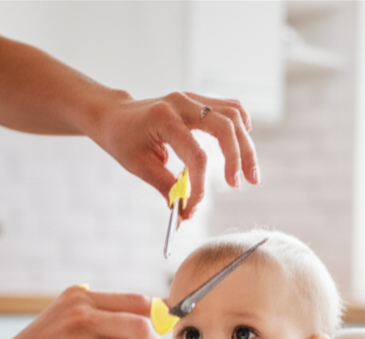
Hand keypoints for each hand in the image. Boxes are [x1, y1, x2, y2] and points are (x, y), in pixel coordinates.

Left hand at [90, 90, 258, 219]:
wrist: (114, 116)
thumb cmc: (123, 139)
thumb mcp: (140, 167)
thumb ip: (167, 188)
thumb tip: (187, 214)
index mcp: (164, 119)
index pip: (196, 156)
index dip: (200, 187)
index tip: (193, 207)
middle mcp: (182, 103)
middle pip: (224, 128)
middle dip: (237, 159)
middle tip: (241, 185)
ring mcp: (192, 99)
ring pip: (233, 115)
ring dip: (246, 145)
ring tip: (250, 173)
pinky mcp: (198, 101)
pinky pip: (230, 109)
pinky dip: (241, 125)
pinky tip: (245, 143)